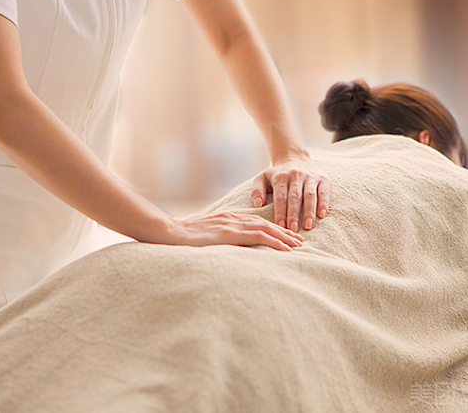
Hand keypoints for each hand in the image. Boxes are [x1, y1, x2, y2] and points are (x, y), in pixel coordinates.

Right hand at [168, 212, 303, 250]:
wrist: (168, 232)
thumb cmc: (182, 237)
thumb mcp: (204, 235)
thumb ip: (218, 237)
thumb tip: (228, 247)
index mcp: (227, 218)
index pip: (256, 222)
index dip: (273, 228)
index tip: (286, 236)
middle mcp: (232, 219)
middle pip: (265, 223)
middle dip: (284, 231)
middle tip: (299, 240)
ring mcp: (231, 225)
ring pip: (265, 228)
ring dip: (283, 236)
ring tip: (297, 245)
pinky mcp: (228, 234)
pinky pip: (256, 237)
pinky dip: (273, 241)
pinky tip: (284, 248)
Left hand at [251, 154, 330, 231]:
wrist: (295, 157)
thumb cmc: (277, 174)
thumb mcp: (263, 178)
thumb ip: (257, 190)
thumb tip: (257, 204)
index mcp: (280, 177)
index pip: (280, 197)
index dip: (280, 212)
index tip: (280, 226)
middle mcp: (296, 175)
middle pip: (295, 197)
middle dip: (294, 214)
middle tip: (293, 229)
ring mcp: (310, 177)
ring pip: (310, 195)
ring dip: (309, 211)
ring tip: (308, 226)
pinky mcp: (323, 179)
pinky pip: (324, 192)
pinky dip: (324, 203)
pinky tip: (322, 215)